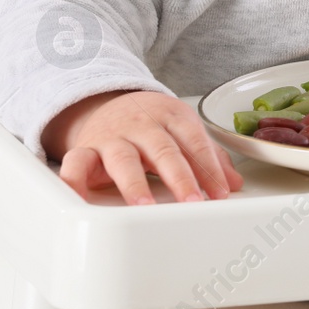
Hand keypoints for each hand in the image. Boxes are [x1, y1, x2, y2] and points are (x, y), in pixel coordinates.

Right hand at [44, 89, 242, 204]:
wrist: (107, 101)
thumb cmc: (151, 123)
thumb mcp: (183, 130)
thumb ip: (210, 157)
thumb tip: (234, 184)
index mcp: (172, 117)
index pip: (194, 142)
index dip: (209, 167)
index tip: (221, 193)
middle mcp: (142, 125)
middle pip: (163, 149)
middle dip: (179, 177)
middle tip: (193, 201)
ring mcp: (112, 137)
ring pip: (123, 158)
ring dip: (134, 184)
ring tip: (146, 206)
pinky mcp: (85, 150)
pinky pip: (75, 164)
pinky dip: (74, 181)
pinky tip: (81, 200)